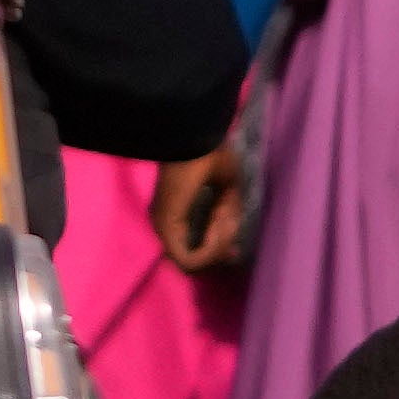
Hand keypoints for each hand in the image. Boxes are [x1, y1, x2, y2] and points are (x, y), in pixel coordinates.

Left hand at [150, 143, 255, 278]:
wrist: (196, 137)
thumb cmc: (211, 154)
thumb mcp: (227, 191)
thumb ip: (226, 217)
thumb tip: (230, 247)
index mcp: (175, 214)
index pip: (189, 251)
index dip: (215, 254)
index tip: (235, 252)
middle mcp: (165, 225)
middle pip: (193, 260)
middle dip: (220, 250)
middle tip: (232, 232)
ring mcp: (163, 227)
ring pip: (192, 262)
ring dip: (216, 247)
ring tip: (225, 219)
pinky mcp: (166, 227)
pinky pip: (188, 258)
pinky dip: (209, 249)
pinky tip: (219, 224)